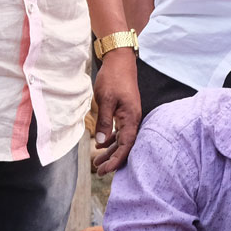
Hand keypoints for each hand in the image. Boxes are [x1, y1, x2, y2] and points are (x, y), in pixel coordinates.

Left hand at [91, 47, 140, 174]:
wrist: (120, 60)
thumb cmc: (113, 78)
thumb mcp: (105, 100)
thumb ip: (104, 121)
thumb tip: (100, 142)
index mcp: (131, 118)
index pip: (126, 145)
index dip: (116, 159)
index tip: (104, 170)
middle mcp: (133, 119)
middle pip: (125, 146)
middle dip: (112, 160)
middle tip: (98, 171)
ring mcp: (129, 116)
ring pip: (121, 139)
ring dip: (110, 151)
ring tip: (97, 161)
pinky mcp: (125, 112)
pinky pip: (120, 131)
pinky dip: (111, 140)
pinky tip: (102, 145)